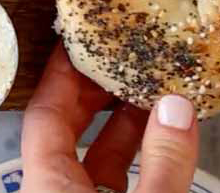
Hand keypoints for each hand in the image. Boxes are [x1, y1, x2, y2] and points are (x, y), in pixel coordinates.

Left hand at [21, 45, 198, 192]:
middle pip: (65, 128)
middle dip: (96, 91)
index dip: (61, 73)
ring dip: (124, 124)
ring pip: (94, 155)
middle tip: (121, 58)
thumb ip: (163, 162)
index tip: (76, 42)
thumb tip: (176, 111)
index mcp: (47, 186)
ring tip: (152, 92)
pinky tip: (164, 140)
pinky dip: (137, 156)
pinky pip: (114, 180)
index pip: (43, 113)